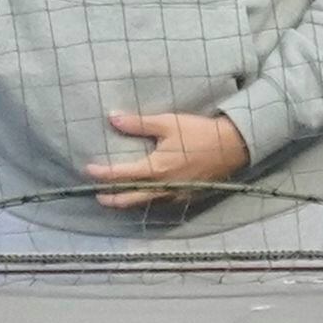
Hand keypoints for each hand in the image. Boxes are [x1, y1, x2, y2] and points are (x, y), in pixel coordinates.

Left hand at [86, 110, 250, 208]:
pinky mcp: (188, 196)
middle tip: (97, 196)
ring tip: (116, 197)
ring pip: (146, 203)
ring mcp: (176, 194)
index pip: (120, 175)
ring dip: (129, 201)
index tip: (87, 170)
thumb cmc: (200, 133)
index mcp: (156, 169)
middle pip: (129, 199)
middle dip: (111, 199)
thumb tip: (112, 118)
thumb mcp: (168, 123)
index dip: (101, 174)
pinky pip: (163, 202)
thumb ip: (138, 124)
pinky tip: (145, 196)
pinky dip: (149, 201)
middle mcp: (163, 187)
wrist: (234, 146)